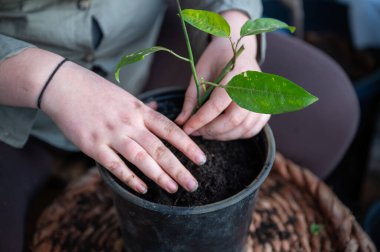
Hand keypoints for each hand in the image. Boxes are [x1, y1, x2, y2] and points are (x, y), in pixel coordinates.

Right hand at [41, 61, 205, 194]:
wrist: (62, 85)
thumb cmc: (96, 91)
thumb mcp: (124, 95)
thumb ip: (142, 107)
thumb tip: (158, 108)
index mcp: (139, 109)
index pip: (170, 129)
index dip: (187, 145)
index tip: (201, 159)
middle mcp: (129, 122)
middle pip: (159, 148)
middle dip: (178, 168)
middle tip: (193, 184)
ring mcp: (111, 134)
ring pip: (141, 158)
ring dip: (159, 175)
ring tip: (173, 189)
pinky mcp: (92, 145)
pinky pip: (114, 165)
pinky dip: (129, 178)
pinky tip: (142, 188)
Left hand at [175, 11, 269, 140]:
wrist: (236, 51)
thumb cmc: (216, 60)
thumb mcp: (199, 73)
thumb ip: (191, 98)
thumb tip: (181, 122)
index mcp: (237, 73)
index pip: (218, 104)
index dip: (200, 120)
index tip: (187, 128)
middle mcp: (254, 87)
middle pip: (233, 120)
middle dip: (211, 130)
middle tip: (196, 132)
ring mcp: (263, 99)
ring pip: (243, 128)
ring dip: (222, 135)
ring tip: (206, 132)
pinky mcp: (266, 109)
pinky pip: (252, 130)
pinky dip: (236, 135)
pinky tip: (222, 132)